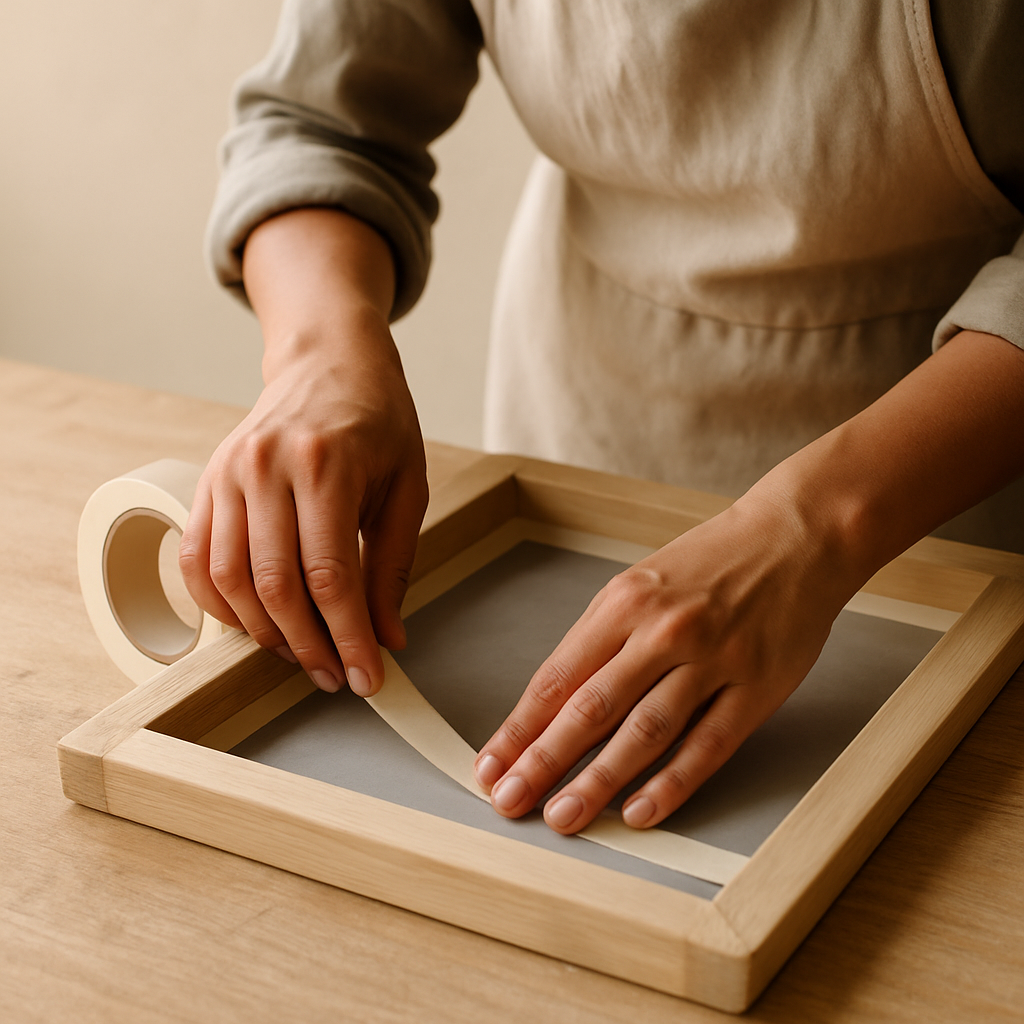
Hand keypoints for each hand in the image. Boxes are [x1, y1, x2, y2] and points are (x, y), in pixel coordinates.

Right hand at [179, 208, 426, 695]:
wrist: (329, 361)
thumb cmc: (377, 421)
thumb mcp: (407, 487)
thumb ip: (393, 565)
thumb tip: (387, 638)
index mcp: (326, 465)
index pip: (331, 576)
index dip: (347, 638)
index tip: (365, 677)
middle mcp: (267, 467)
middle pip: (276, 586)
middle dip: (308, 647)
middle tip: (334, 676)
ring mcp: (228, 473)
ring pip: (230, 580)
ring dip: (264, 632)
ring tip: (300, 654)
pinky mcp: (207, 481)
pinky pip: (197, 559)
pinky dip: (219, 604)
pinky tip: (253, 623)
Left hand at [473, 482, 856, 832]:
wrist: (793, 538)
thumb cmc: (708, 564)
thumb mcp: (639, 583)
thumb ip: (599, 640)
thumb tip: (553, 703)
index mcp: (624, 603)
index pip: (557, 678)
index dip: (520, 728)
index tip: (492, 765)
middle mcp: (663, 632)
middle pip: (591, 708)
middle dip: (544, 760)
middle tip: (510, 800)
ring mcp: (712, 660)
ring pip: (645, 732)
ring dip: (599, 780)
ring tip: (564, 817)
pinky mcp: (756, 688)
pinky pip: (707, 745)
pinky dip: (672, 783)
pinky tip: (640, 811)